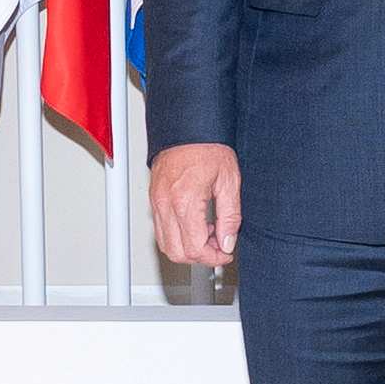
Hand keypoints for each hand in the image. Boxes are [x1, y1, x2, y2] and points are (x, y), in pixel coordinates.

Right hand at [151, 142, 241, 267]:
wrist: (188, 126)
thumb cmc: (208, 147)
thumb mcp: (229, 181)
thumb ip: (230, 216)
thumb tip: (228, 242)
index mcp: (185, 201)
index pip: (195, 248)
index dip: (214, 257)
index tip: (226, 253)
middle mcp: (166, 204)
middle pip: (176, 253)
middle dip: (200, 256)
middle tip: (218, 246)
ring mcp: (157, 202)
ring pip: (165, 245)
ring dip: (187, 248)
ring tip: (209, 233)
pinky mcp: (154, 199)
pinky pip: (161, 230)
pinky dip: (177, 236)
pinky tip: (196, 224)